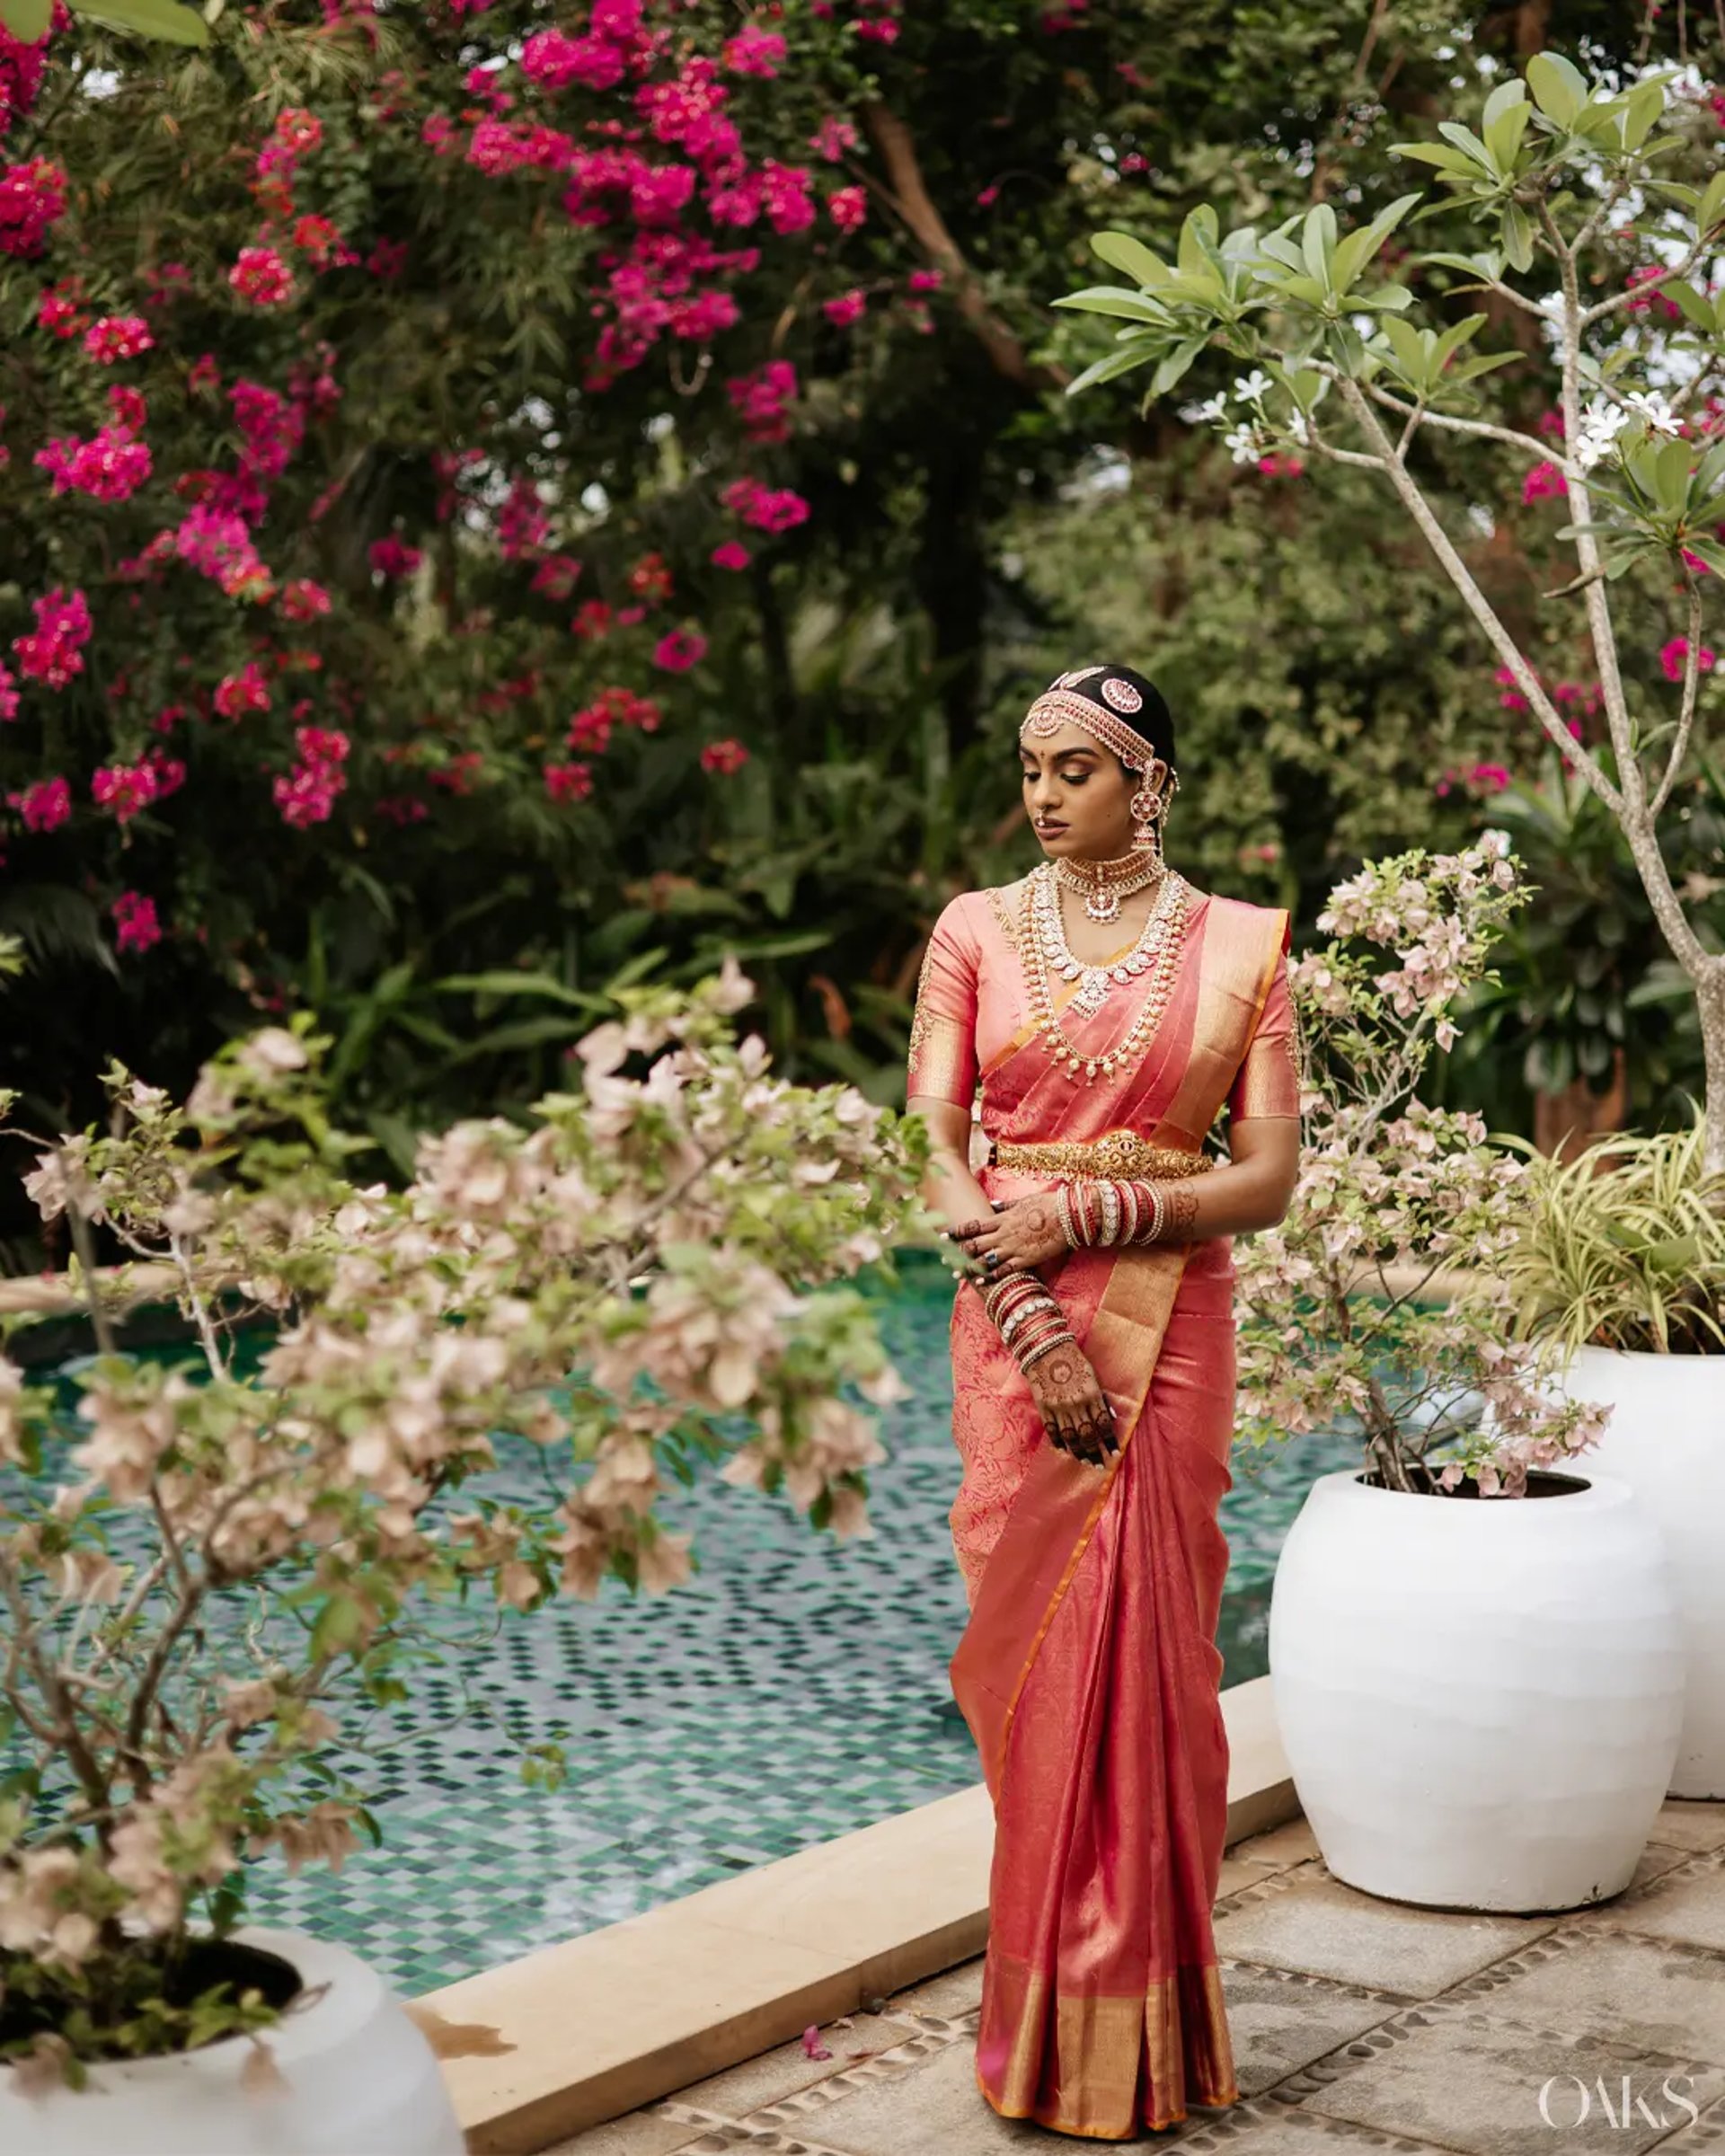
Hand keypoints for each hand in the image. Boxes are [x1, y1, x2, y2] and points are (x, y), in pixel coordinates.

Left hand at [945, 1194, 1067, 1278]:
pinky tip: (979, 1282)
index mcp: (1003, 1218)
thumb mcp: (1023, 1201)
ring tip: (956, 1273)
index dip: (956, 1231)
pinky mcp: (1025, 1259)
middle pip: (974, 1244)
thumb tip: (992, 1205)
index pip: (973, 1226)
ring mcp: (1013, 1247)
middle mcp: (1004, 1234)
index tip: (943, 1235)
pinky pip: (1004, 1270)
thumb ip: (1006, 1206)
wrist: (1068, 1215)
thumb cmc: (1048, 1204)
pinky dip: (990, 1277)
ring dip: (969, 1267)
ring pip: (985, 1259)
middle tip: (942, 1257)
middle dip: (957, 1251)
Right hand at [1024, 1342, 1116, 1465]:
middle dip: (1095, 1452)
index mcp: (1091, 1394)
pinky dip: (1059, 1442)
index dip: (1109, 1441)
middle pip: (1087, 1435)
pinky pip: (1052, 1430)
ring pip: (1071, 1437)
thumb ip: (1102, 1397)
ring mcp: (1059, 1407)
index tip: (1114, 1453)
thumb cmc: (1073, 1359)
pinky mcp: (1044, 1407)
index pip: (1103, 1425)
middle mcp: (1076, 1404)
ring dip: (1079, 1452)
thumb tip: (1112, 1417)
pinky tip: (1065, 1450)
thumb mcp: (1093, 1375)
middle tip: (1099, 1464)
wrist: (1046, 1348)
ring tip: (1085, 1461)